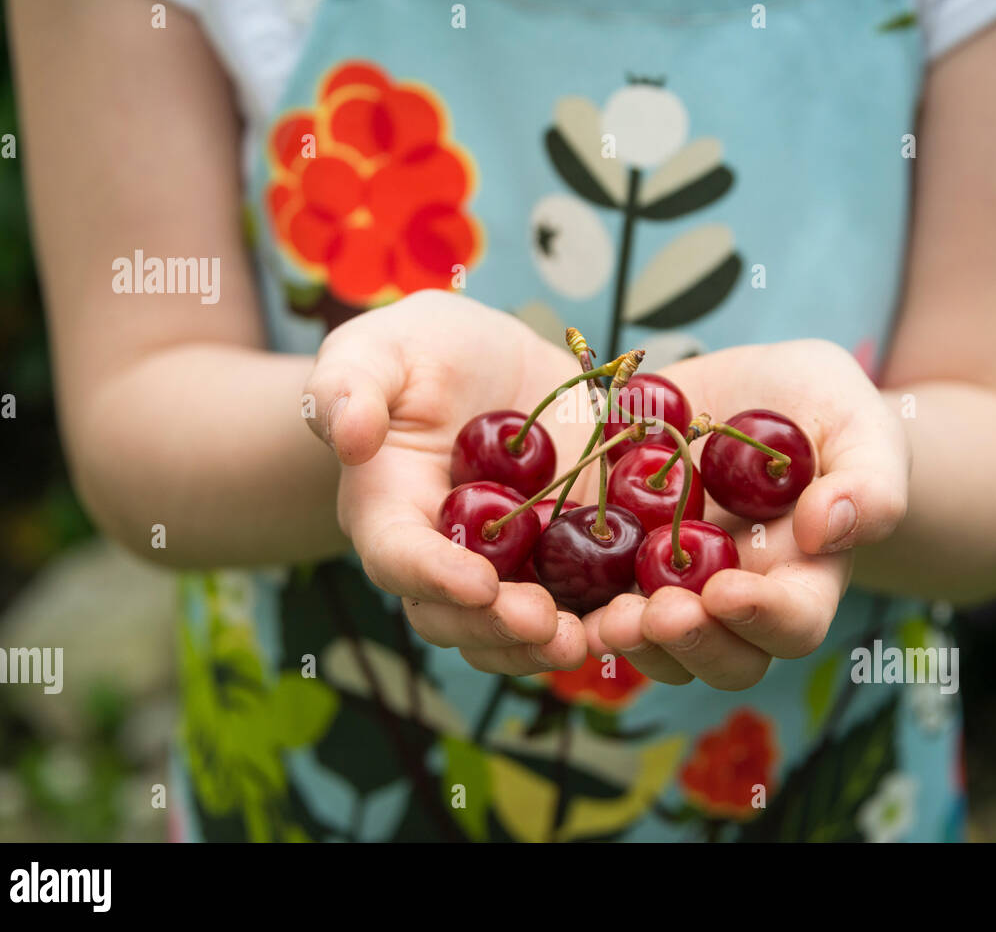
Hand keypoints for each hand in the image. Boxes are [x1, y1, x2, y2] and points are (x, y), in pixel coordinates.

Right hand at [303, 290, 594, 673]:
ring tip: (599, 637)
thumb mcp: (377, 350)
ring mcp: (505, 568)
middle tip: (547, 623)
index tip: (479, 583)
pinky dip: (609, 616)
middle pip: (457, 617)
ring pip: (515, 632)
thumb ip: (350, 386)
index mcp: (388, 513)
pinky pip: (581, 604)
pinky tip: (647, 613)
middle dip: (500, 627)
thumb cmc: (416, 354)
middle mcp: (442, 559)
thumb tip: (348, 435)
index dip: (434, 577)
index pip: (399, 558)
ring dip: (553, 644)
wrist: (490, 367)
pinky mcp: (562, 559)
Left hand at [586, 340, 909, 689]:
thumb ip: (867, 478)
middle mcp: (736, 599)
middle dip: (690, 642)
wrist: (741, 392)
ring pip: (656, 649)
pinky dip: (572, 610)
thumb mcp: (855, 420)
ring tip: (605, 615)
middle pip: (724, 658)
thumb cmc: (816, 405)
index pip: (795, 622)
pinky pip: (591, 606)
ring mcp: (672, 588)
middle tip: (656, 612)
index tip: (728, 590)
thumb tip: (831, 527)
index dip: (765, 619)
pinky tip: (551, 593)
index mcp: (802, 576)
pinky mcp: (615, 563)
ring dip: (630, 640)